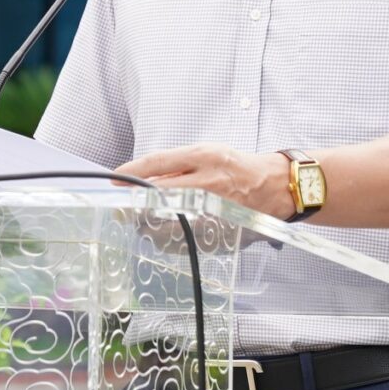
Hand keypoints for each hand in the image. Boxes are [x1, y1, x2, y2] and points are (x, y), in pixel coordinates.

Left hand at [116, 145, 292, 219]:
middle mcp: (208, 181)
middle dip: (136, 202)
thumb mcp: (207, 152)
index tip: (116, 178)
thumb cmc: (235, 167)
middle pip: (161, 193)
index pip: (159, 162)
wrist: (272, 186)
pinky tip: (161, 234)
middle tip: (122, 208)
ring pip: (170, 219)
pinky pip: (187, 236)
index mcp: (204, 156)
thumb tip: (142, 178)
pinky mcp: (220, 228)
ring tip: (140, 223)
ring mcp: (215, 207)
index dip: (133, 171)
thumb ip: (176, 165)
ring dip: (149, 224)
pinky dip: (169, 237)